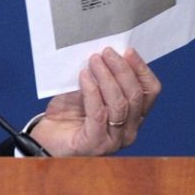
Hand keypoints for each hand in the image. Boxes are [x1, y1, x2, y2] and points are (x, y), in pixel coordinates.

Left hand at [30, 47, 160, 156]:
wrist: (45, 138)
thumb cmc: (67, 114)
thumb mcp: (87, 90)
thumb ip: (100, 77)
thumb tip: (105, 53)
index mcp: (133, 117)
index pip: (149, 91)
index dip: (141, 69)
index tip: (128, 50)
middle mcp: (129, 131)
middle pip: (136, 96)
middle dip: (122, 70)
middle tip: (106, 52)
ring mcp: (114, 141)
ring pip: (120, 104)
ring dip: (107, 78)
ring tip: (94, 61)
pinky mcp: (94, 144)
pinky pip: (98, 113)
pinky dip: (92, 91)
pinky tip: (84, 76)